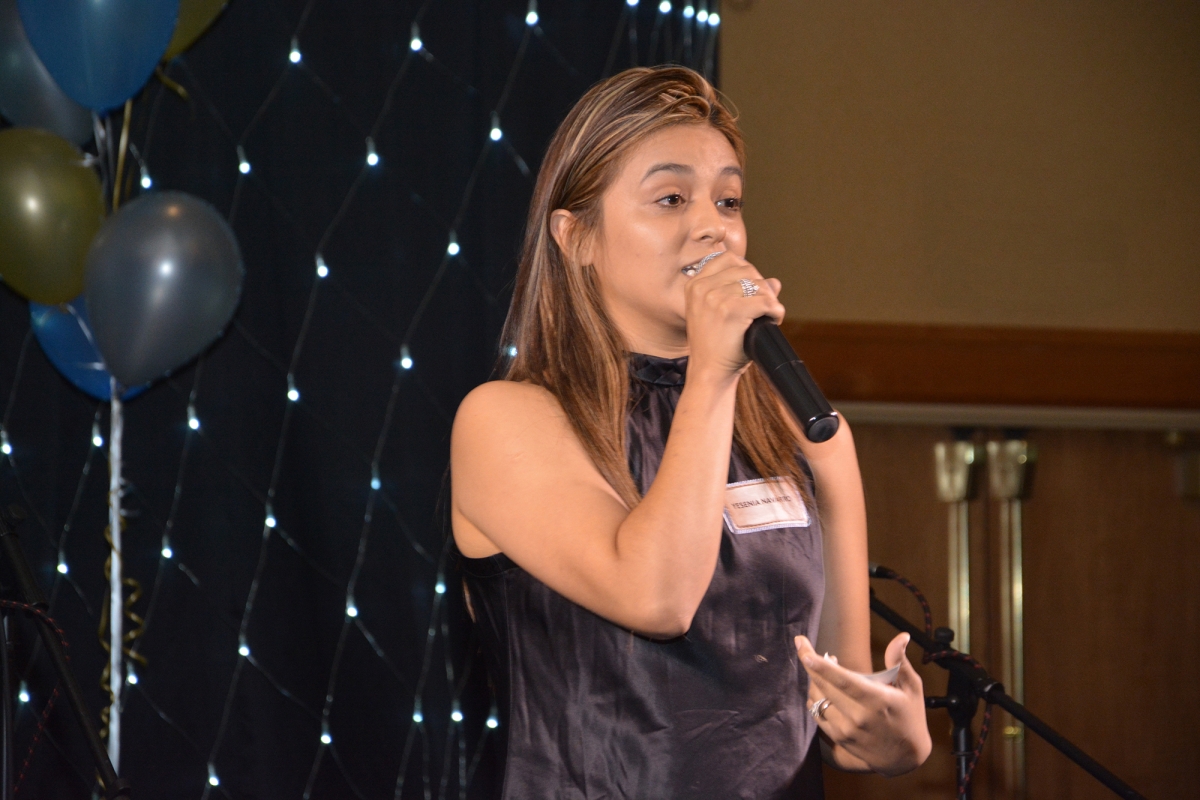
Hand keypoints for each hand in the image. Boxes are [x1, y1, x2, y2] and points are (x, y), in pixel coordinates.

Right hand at [682, 252, 783, 382]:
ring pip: (758, 284)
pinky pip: (765, 301)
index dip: (746, 270)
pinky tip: (773, 320)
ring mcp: (715, 298)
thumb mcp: (719, 314)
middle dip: (761, 286)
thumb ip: (740, 292)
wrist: (708, 373)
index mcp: (694, 284)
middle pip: (746, 269)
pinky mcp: (731, 311)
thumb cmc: (714, 346)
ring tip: (768, 315)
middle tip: (764, 306)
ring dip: (770, 300)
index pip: (728, 258)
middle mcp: (702, 288)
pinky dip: (776, 311)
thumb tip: (774, 282)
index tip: (751, 289)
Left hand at [796, 633, 932, 775]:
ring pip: (817, 699)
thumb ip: (900, 661)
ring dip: (814, 680)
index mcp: (876, 700)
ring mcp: (846, 729)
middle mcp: (858, 716)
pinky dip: (815, 699)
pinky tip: (822, 690)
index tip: (802, 645)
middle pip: (823, 685)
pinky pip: (817, 714)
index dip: (819, 663)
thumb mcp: (912, 688)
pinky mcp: (839, 738)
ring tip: (821, 670)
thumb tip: (902, 636)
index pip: (841, 679)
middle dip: (809, 663)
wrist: (906, 758)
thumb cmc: (911, 717)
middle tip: (806, 648)